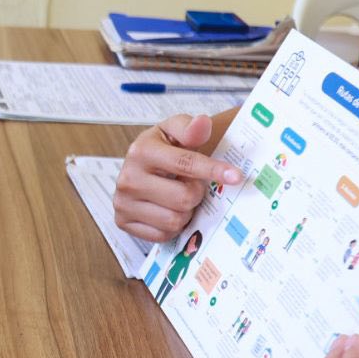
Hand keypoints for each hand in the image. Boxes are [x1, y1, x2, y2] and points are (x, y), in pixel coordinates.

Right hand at [114, 113, 241, 241]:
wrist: (142, 166)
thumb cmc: (163, 148)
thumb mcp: (175, 131)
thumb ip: (190, 128)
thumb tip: (202, 122)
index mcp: (141, 151)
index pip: (184, 164)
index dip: (213, 170)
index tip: (235, 176)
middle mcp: (127, 178)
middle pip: (183, 198)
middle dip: (195, 194)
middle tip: (191, 185)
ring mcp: (123, 203)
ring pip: (174, 220)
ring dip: (184, 212)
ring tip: (177, 198)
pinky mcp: (123, 222)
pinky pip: (162, 235)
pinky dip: (171, 226)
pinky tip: (167, 210)